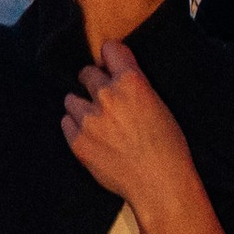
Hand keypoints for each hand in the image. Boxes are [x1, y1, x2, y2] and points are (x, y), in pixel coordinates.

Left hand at [61, 42, 197, 207]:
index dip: (110, 56)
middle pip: (87, 73)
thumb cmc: (168, 148)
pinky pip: (66, 122)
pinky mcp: (77, 141)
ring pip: (71, 99)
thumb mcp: (159, 106)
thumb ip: (135, 87)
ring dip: (81, 106)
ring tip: (96, 121)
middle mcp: (106, 96)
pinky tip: (91, 136)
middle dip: (94, 82)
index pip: (110, 49)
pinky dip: (75, 126)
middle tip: (104, 98)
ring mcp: (89, 120)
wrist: (160, 185)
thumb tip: (115, 75)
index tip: (110, 64)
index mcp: (132, 83)